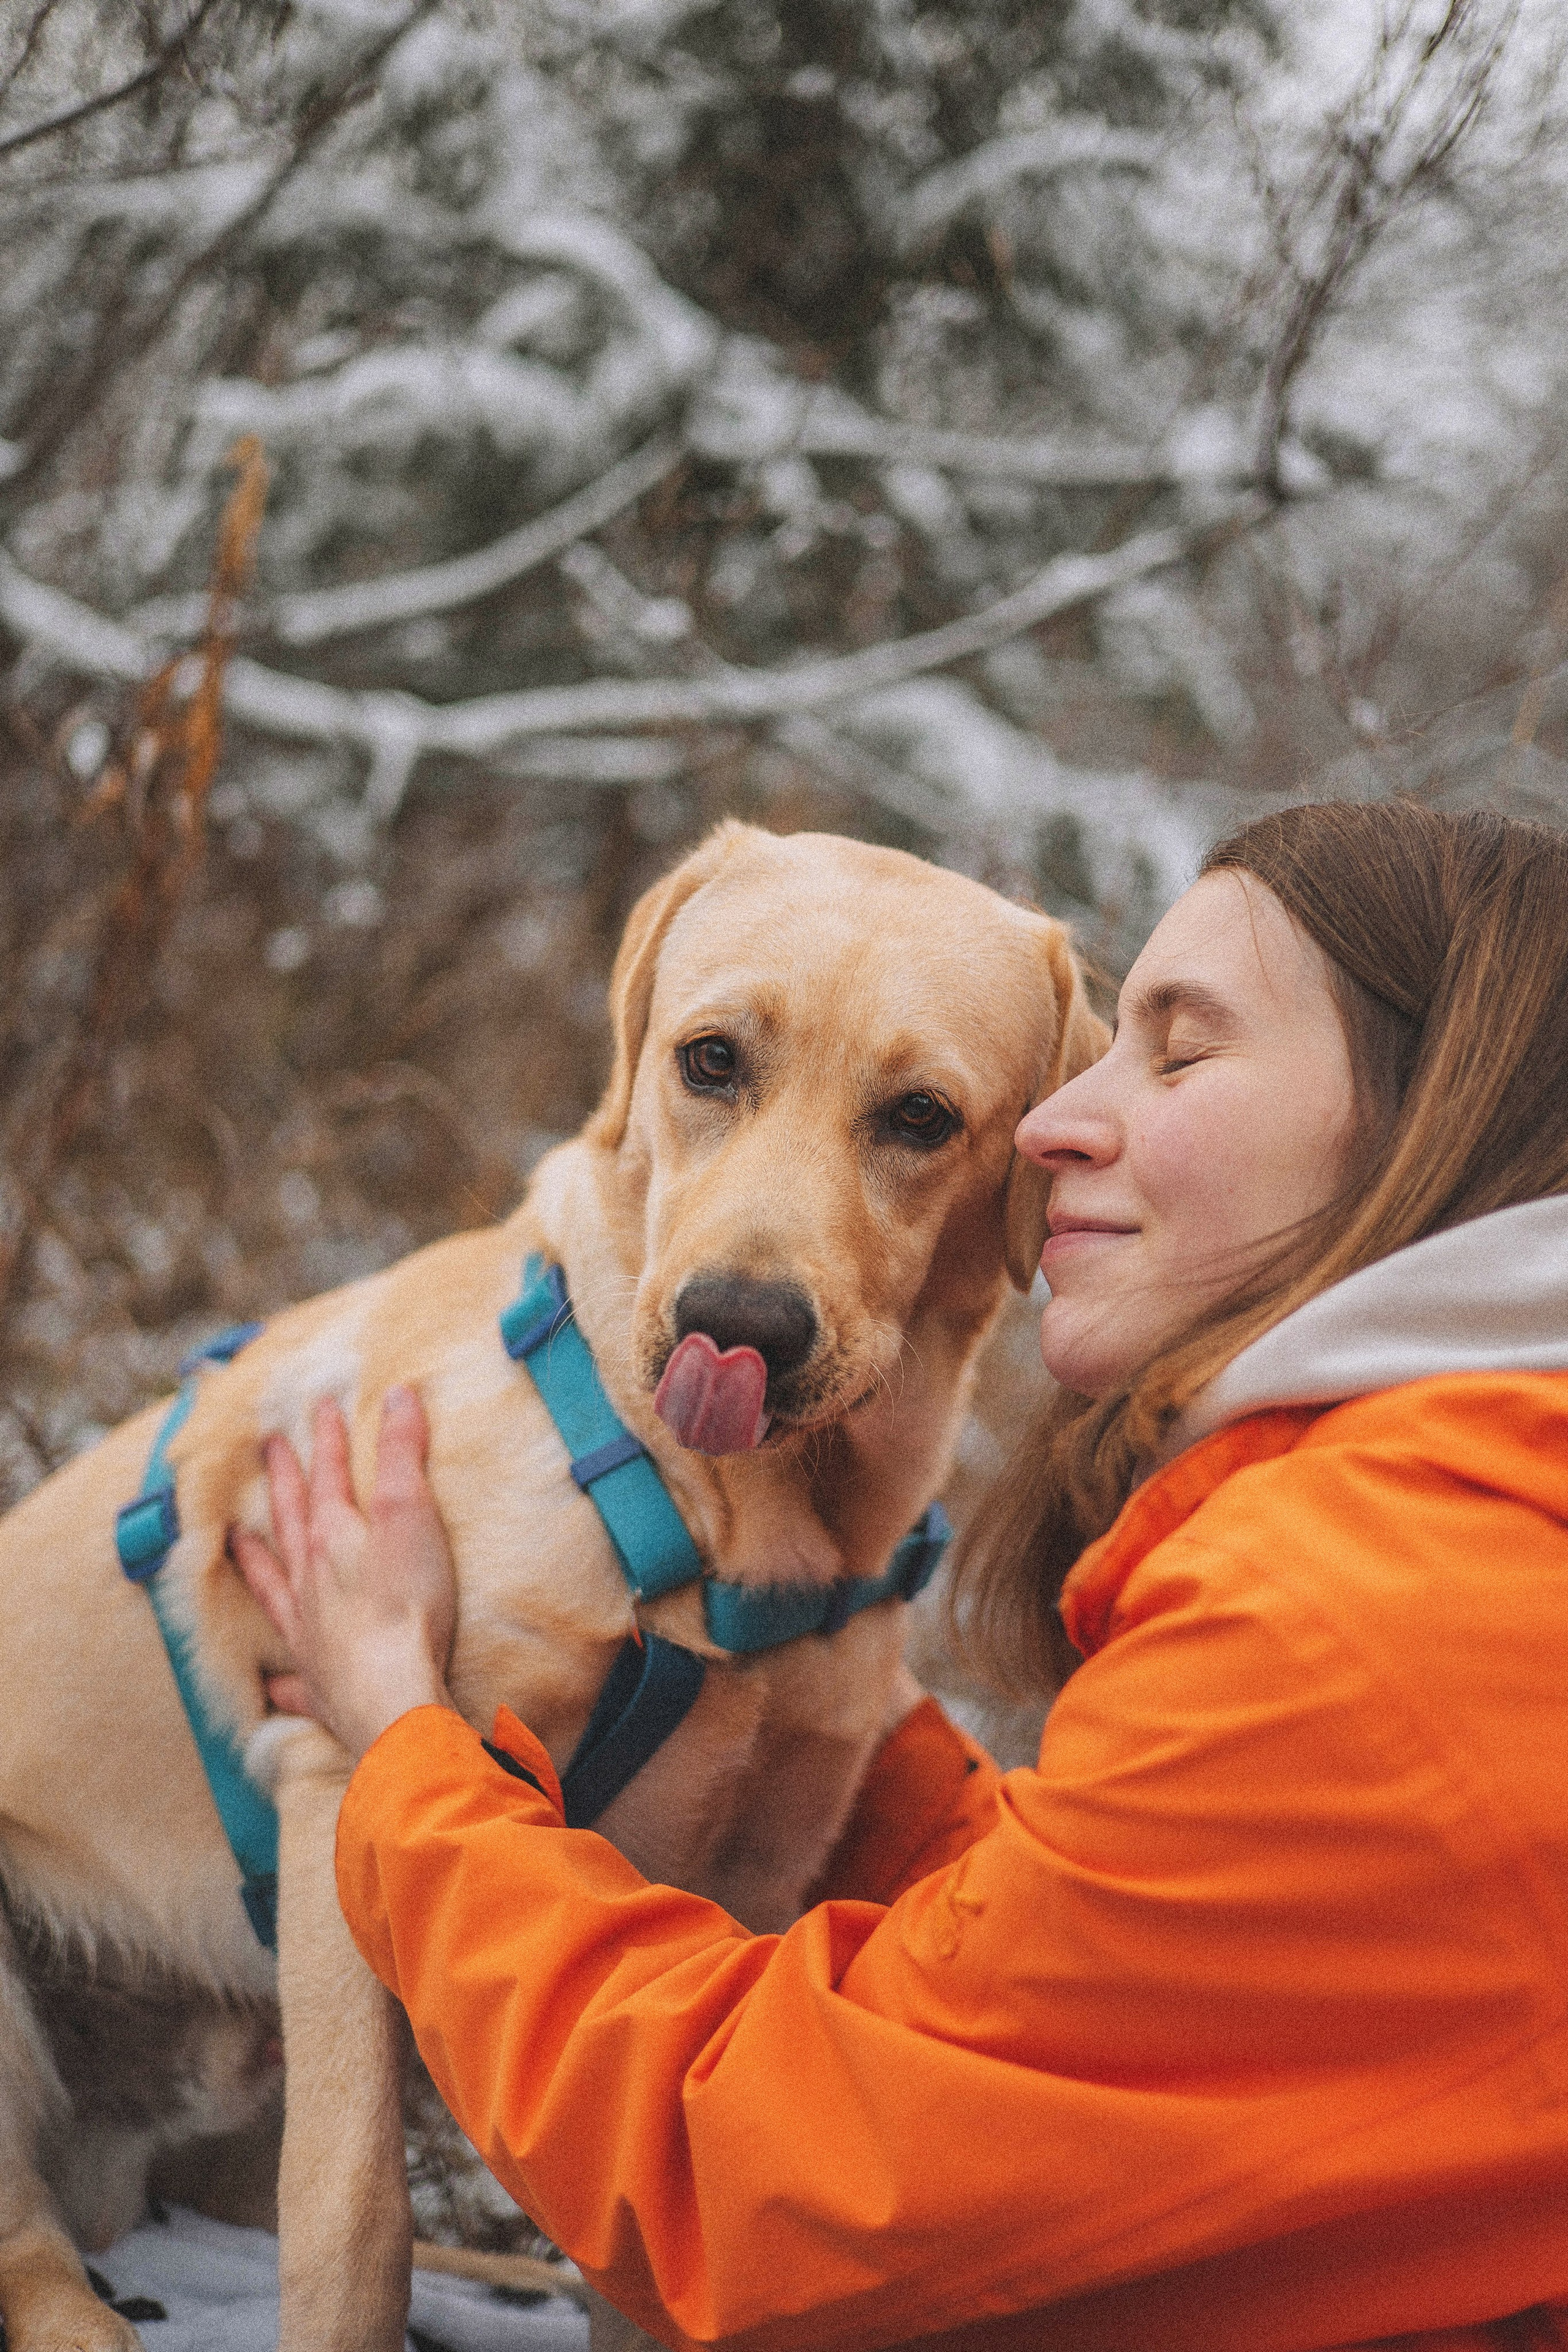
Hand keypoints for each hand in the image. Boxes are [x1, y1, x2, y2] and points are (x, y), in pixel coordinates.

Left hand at [231, 1387, 457, 1759]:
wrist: (392, 1697)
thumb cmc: (406, 1606)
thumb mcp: (413, 1516)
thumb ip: (404, 1455)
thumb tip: (397, 1395)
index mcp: (333, 1541)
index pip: (327, 1478)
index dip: (327, 1441)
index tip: (318, 1408)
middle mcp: (310, 1585)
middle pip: (291, 1524)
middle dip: (282, 1483)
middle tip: (267, 1451)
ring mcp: (309, 1637)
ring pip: (274, 1590)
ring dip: (256, 1563)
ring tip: (237, 1541)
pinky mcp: (321, 1687)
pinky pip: (292, 1680)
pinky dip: (282, 1678)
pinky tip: (272, 1681)